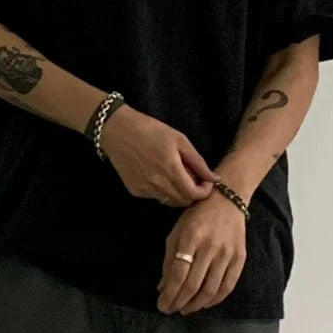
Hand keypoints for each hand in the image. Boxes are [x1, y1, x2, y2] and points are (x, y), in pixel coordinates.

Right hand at [100, 106, 217, 205]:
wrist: (118, 131)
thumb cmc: (151, 130)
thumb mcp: (179, 140)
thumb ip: (198, 162)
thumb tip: (214, 179)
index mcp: (171, 170)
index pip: (193, 195)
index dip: (204, 192)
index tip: (206, 182)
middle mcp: (158, 184)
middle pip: (183, 202)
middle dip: (192, 193)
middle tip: (191, 177)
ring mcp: (145, 190)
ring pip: (170, 201)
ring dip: (177, 192)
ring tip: (174, 174)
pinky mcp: (135, 191)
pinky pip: (156, 197)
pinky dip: (162, 190)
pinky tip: (157, 174)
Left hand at [156, 191, 247, 313]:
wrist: (228, 201)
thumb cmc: (197, 217)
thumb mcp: (177, 232)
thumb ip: (169, 260)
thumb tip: (163, 287)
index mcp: (191, 238)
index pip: (178, 274)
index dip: (169, 294)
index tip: (162, 306)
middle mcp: (210, 247)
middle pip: (193, 285)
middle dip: (180, 302)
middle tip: (172, 310)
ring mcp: (227, 253)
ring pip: (210, 289)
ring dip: (196, 305)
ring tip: (186, 309)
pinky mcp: (240, 258)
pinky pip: (227, 286)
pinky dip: (215, 299)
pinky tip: (205, 303)